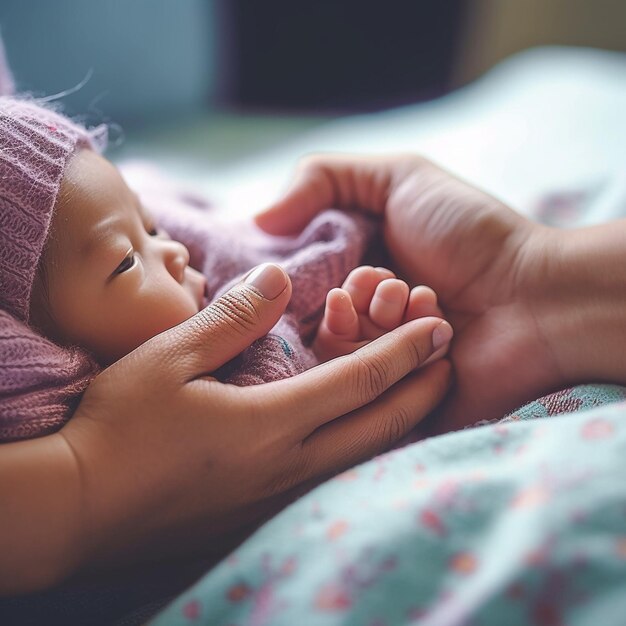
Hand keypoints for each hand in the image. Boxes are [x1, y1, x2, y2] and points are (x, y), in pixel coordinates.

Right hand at [54, 263, 450, 585]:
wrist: (81, 507)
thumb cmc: (120, 426)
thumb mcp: (168, 355)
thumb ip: (232, 316)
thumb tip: (278, 275)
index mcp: (270, 422)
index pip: (358, 380)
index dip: (404, 351)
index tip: (437, 327)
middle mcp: (290, 465)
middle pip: (379, 426)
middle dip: (422, 390)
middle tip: (451, 358)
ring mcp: (280, 497)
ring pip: (364, 458)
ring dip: (402, 421)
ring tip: (426, 393)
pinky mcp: (263, 515)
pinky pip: (333, 480)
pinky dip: (364, 451)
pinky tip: (368, 438)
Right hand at [256, 154, 574, 430]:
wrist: (536, 295)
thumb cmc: (468, 235)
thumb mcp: (398, 178)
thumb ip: (323, 178)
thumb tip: (259, 219)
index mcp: (363, 270)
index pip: (307, 283)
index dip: (313, 276)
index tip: (339, 268)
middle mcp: (368, 317)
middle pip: (320, 322)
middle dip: (351, 300)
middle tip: (385, 285)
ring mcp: (382, 359)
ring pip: (339, 355)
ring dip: (374, 322)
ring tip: (410, 299)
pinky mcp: (395, 398)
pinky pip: (363, 388)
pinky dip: (393, 353)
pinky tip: (429, 330)